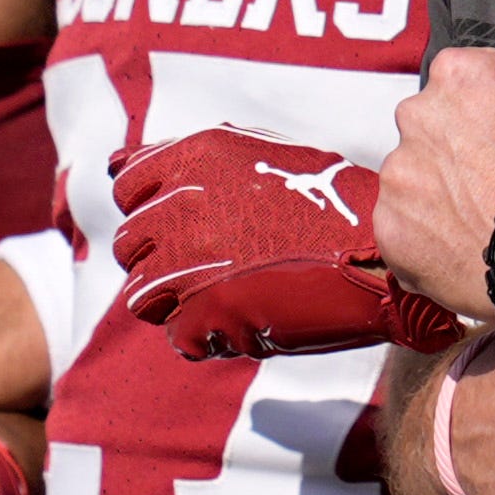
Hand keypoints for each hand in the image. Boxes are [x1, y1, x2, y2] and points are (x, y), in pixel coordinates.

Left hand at [111, 128, 459, 356]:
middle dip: (163, 260)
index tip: (187, 224)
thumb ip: (184, 161)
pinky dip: (211, 337)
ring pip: (142, 296)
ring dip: (180, 302)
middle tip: (216, 267)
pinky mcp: (207, 313)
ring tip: (231, 296)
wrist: (381, 256)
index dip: (154, 211)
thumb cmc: (328, 206)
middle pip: (130, 245)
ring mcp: (191, 260)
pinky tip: (252, 320)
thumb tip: (113, 164)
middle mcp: (184, 203)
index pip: (128, 187)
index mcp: (196, 157)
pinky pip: (179, 337)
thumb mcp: (254, 158)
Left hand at [375, 51, 494, 322]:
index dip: (480, 108)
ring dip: (435, 193)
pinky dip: (424, 237)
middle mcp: (416, 116)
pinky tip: (460, 247)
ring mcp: (398, 173)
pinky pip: (402, 227)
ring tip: (476, 220)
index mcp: (458, 75)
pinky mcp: (389, 226)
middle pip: (426, 126)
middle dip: (450, 147)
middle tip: (487, 180)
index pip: (456, 79)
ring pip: (410, 178)